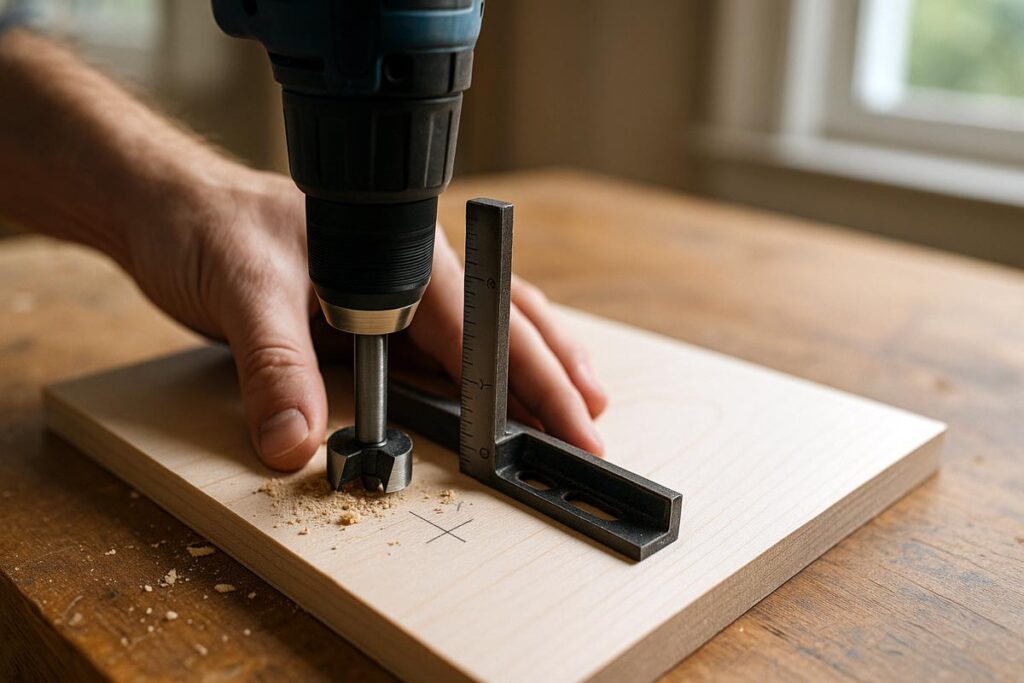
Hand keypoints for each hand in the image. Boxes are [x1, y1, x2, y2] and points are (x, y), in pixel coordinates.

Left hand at [125, 164, 607, 470]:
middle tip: (593, 426)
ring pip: (481, 335)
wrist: (168, 209)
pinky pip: (436, 353)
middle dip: (555, 375)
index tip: (571, 422)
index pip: (486, 324)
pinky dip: (474, 378)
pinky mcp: (368, 318)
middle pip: (504, 325)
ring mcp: (392, 297)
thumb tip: (298, 443)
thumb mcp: (241, 291)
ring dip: (529, 373)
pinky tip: (489, 397)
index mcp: (400, 256)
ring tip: (572, 404)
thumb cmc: (209, 225)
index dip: (535, 378)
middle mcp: (408, 276)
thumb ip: (275, 367)